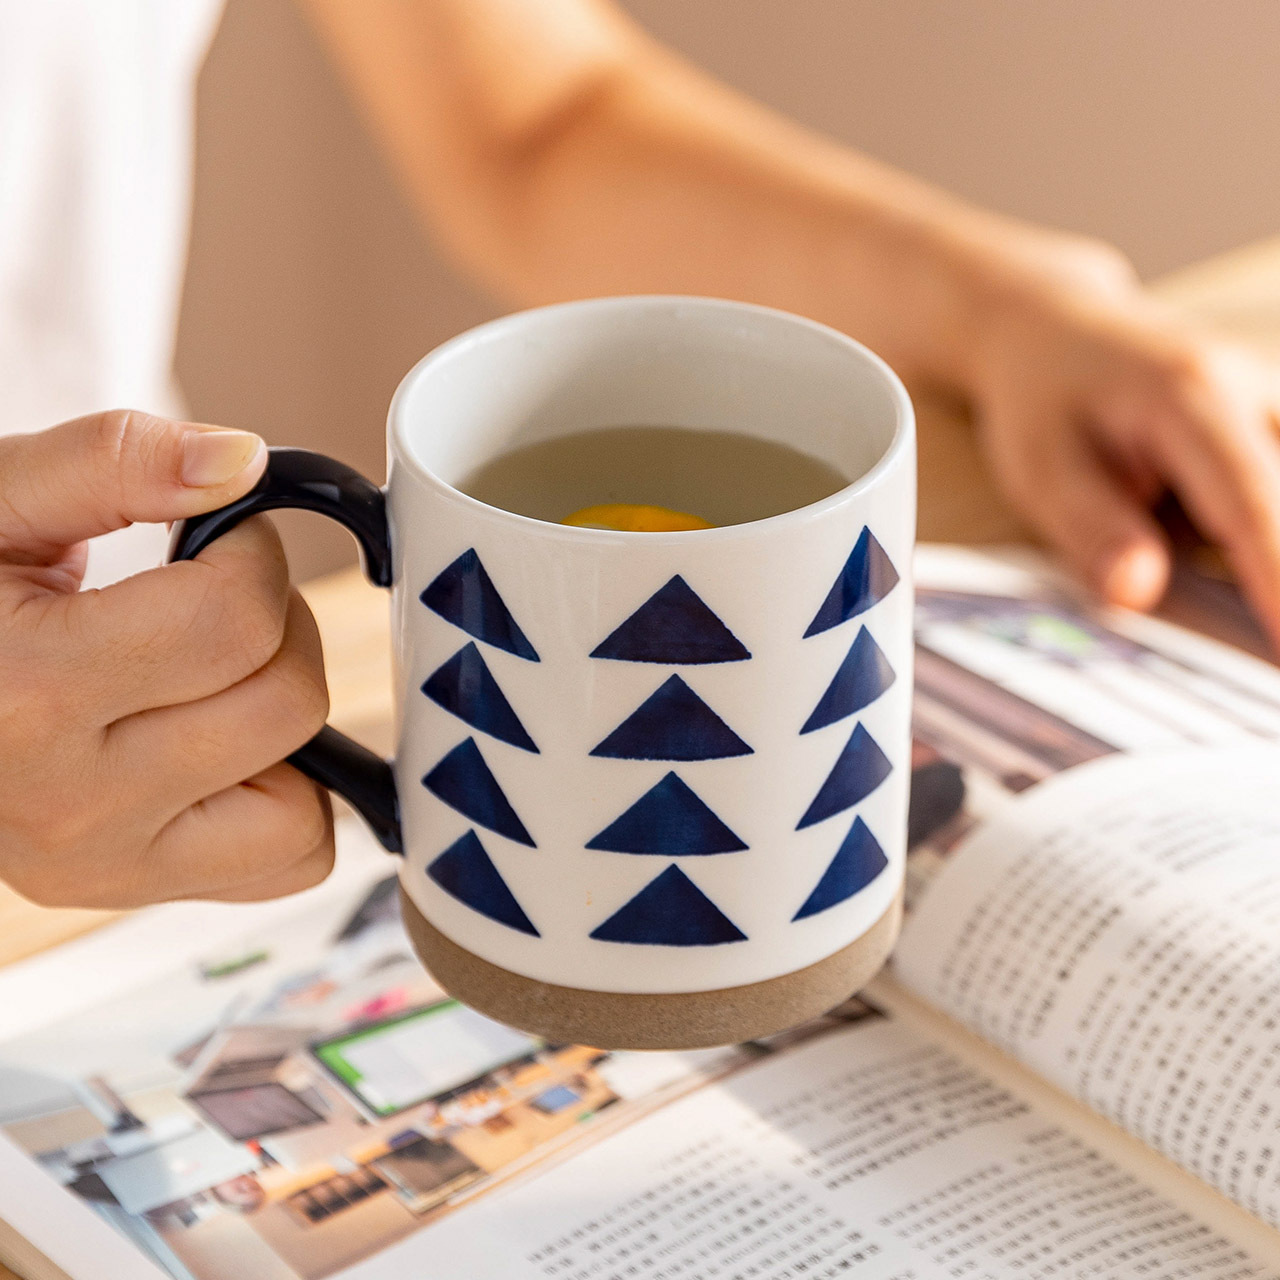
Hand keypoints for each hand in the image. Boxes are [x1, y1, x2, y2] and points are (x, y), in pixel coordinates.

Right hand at [0, 411, 334, 908]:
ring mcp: (103, 866)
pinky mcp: (131, 892)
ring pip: (310, 800)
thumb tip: (241, 463)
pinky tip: (215, 750)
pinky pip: (293, 859)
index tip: (214, 539)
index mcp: (25, 691)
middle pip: (289, 703)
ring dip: (283, 720)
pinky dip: (287, 799)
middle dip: (276, 629)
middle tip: (209, 605)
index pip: (236, 618)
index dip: (252, 554)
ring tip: (203, 679)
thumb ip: (114, 461)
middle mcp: (68, 804)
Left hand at [960, 236, 1279, 643]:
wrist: (1054, 330)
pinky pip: (1275, 486)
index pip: (1250, 503)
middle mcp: (1253, 394)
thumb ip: (1091, 527)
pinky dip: (1263, 543)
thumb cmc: (1041, 402)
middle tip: (1267, 660)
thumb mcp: (1039, 467)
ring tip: (1258, 636)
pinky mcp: (1274, 428)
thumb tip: (1138, 592)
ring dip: (1270, 563)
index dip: (1278, 579)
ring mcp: (1273, 406)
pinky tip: (1259, 601)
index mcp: (1192, 398)